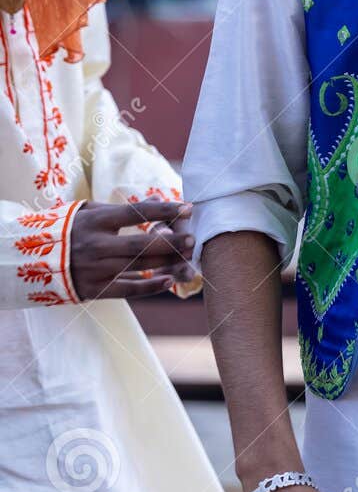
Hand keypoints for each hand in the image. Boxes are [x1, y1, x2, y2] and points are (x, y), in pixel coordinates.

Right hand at [70, 200, 194, 299]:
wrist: (31, 259)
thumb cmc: (69, 230)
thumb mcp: (89, 212)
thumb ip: (121, 210)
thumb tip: (157, 201)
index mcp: (95, 221)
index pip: (134, 213)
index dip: (163, 210)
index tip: (187, 208)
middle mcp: (95, 245)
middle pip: (140, 245)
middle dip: (170, 243)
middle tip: (192, 239)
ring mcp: (95, 269)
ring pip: (138, 268)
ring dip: (167, 263)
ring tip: (188, 259)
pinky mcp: (94, 289)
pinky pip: (127, 290)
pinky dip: (149, 286)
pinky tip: (168, 280)